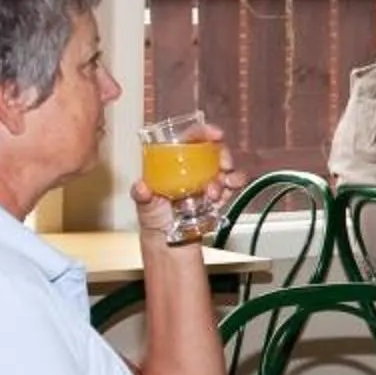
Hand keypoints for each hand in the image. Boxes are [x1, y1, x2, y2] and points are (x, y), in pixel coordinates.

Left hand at [134, 120, 245, 246]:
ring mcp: (208, 181)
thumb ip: (141, 195)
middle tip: (223, 165)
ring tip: (215, 191)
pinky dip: (234, 186)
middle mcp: (193, 167)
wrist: (168, 241)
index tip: (215, 134)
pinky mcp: (220, 196)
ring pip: (226, 168)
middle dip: (222, 155)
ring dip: (227, 176)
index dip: (203, 132)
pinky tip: (227, 192)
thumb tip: (141, 187)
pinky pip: (233, 186)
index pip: (191, 138)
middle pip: (214, 150)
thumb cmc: (154, 218)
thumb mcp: (144, 204)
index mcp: (174, 160)